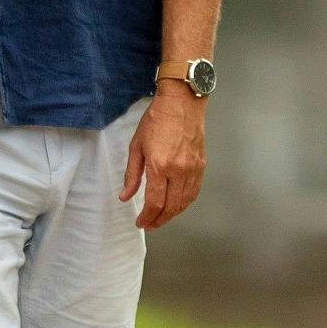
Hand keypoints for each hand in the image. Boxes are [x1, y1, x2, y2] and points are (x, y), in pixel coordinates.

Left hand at [126, 87, 206, 229]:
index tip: (140, 222)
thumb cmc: (156, 120)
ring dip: (172, 214)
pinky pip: (194, 191)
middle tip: (149, 224)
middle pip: (171, 207)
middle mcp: (179, 171)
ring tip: (161, 217)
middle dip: (159, 220)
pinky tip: (177, 204)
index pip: (155, 202)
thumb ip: (132, 175)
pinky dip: (185, 202)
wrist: (182, 103)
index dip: (147, 217)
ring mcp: (192, 169)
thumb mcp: (137, 146)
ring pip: (184, 202)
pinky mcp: (201, 166)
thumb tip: (125, 196)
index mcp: (159, 166)